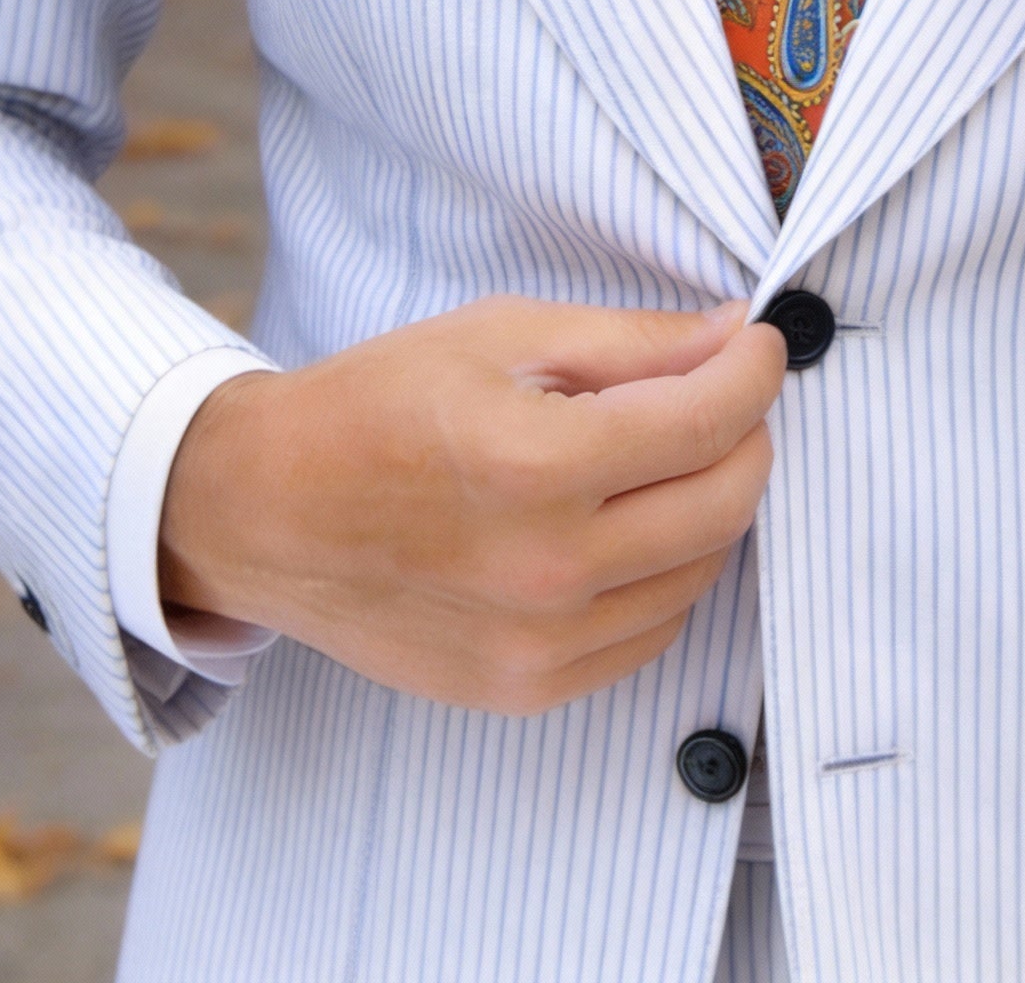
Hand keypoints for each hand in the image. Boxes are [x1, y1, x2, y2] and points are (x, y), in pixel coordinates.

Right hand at [158, 298, 787, 715]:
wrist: (265, 511)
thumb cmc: (378, 404)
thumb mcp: (502, 336)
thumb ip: (632, 341)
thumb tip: (736, 334)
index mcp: (535, 465)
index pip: (708, 420)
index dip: (756, 370)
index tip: (759, 344)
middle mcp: (544, 570)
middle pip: (726, 502)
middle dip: (748, 433)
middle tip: (725, 393)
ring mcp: (537, 645)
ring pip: (700, 571)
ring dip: (711, 503)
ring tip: (668, 453)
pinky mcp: (524, 690)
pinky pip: (651, 632)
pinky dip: (666, 571)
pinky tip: (628, 523)